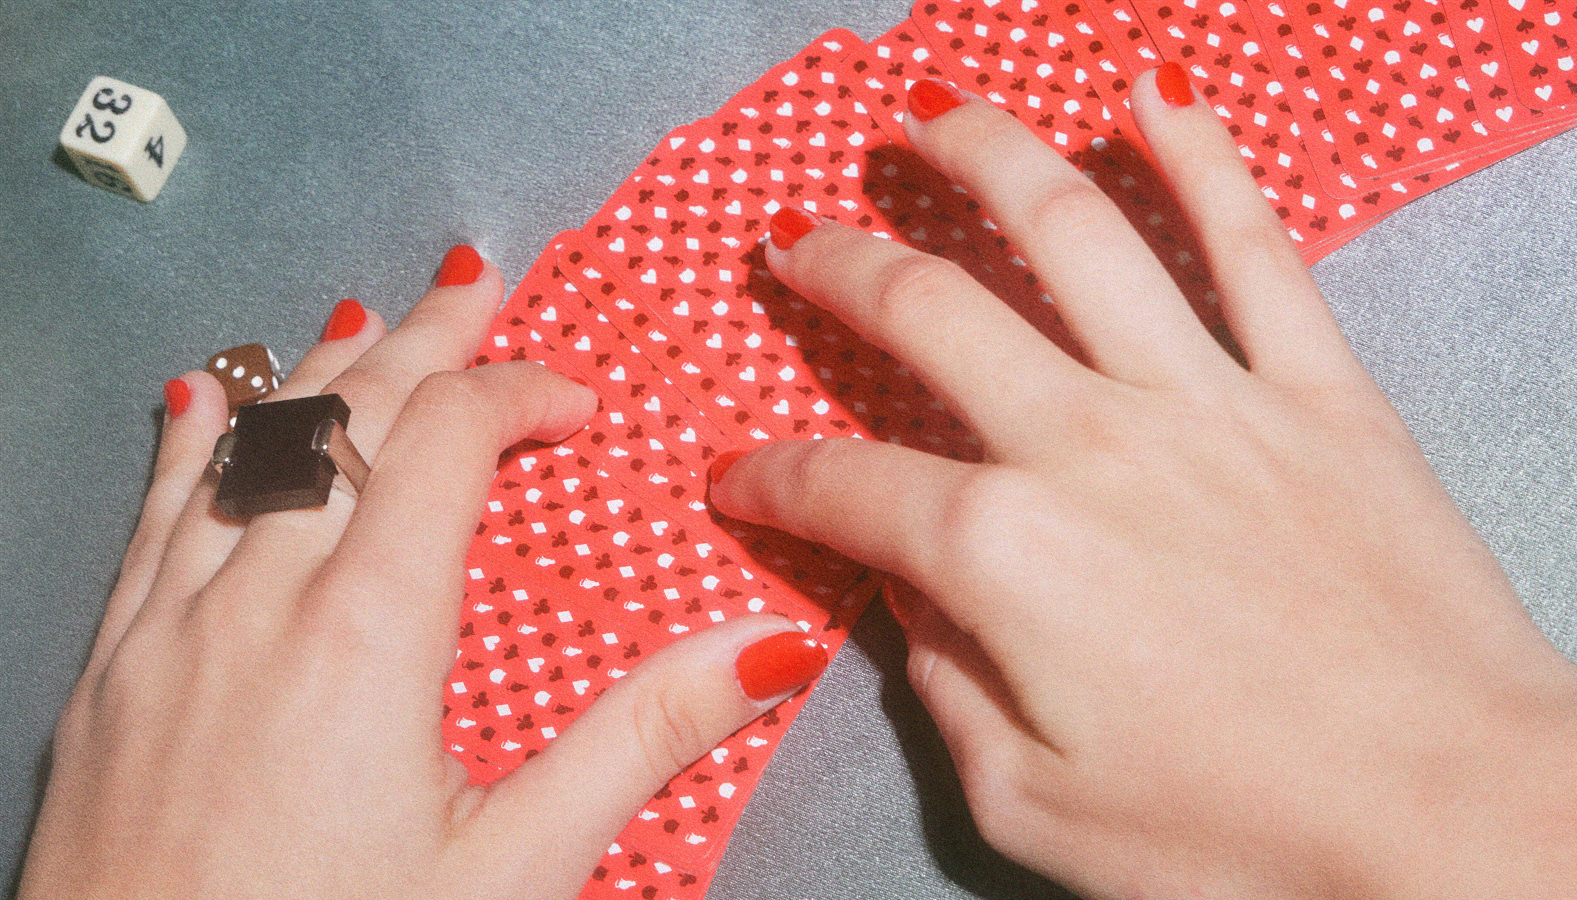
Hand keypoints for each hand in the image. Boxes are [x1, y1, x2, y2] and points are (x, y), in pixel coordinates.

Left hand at [21, 247, 826, 899]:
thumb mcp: (514, 866)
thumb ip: (642, 739)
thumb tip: (768, 643)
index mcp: (369, 629)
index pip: (446, 438)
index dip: (518, 389)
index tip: (573, 400)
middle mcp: (259, 596)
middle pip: (347, 411)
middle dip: (425, 341)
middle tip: (477, 288)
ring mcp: (169, 623)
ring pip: (249, 443)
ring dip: (320, 372)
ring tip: (371, 319)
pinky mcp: (110, 667)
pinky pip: (153, 512)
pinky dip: (193, 438)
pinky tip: (202, 397)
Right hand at [711, 69, 1576, 898]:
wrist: (1463, 824)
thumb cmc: (1248, 841)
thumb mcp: (1033, 807)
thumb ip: (944, 689)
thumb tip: (912, 603)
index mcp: (1004, 556)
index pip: (843, 487)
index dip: (768, 479)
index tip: (736, 477)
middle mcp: (1089, 447)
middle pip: (931, 312)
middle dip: (839, 268)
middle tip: (795, 244)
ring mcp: (1208, 403)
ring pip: (1074, 234)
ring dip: (984, 156)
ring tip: (927, 116)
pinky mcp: (1318, 392)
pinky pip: (1253, 248)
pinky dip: (1201, 158)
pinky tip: (1151, 98)